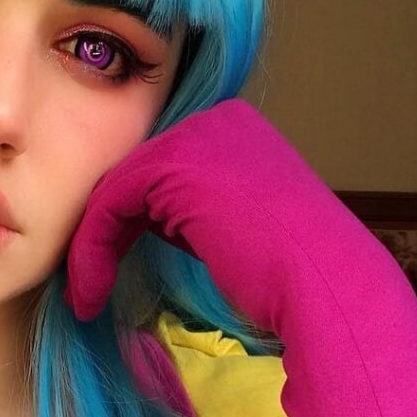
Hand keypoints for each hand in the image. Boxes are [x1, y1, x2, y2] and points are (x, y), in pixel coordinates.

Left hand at [64, 98, 397, 335]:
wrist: (328, 291)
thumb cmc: (293, 281)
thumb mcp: (243, 231)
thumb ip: (199, 211)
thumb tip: (146, 222)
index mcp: (239, 130)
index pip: (162, 169)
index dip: (132, 222)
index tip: (113, 271)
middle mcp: (219, 120)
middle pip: (135, 174)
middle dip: (108, 230)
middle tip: (92, 282)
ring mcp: (198, 137)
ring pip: (116, 190)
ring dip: (93, 247)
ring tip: (87, 296)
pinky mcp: (173, 167)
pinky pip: (108, 205)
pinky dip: (92, 252)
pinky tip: (89, 295)